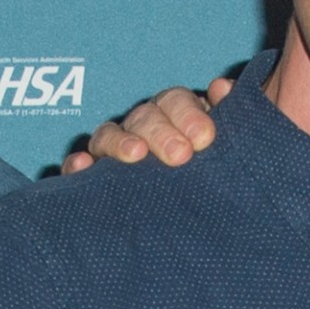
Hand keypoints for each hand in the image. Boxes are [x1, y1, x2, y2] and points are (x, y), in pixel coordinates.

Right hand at [62, 78, 232, 173]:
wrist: (204, 221)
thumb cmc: (218, 172)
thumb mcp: (229, 145)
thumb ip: (231, 114)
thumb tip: (223, 88)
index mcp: (178, 116)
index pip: (175, 101)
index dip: (188, 114)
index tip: (204, 138)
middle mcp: (145, 128)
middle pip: (144, 117)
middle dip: (161, 133)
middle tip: (181, 156)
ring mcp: (116, 150)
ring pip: (109, 135)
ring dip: (120, 142)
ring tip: (136, 155)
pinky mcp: (94, 178)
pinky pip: (79, 165)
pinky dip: (78, 164)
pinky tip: (82, 167)